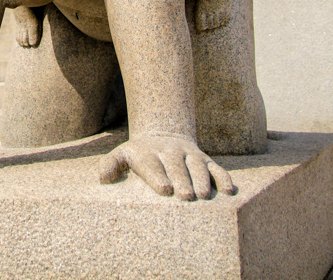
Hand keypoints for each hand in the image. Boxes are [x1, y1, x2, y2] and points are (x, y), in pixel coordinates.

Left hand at [100, 134, 234, 199]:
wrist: (163, 134)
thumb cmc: (139, 154)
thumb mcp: (122, 154)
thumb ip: (110, 164)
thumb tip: (103, 178)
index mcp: (148, 153)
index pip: (153, 165)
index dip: (158, 176)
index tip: (164, 189)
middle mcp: (170, 152)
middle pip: (177, 166)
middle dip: (182, 180)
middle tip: (185, 197)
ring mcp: (189, 155)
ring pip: (197, 166)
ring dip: (202, 179)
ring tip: (204, 195)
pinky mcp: (204, 159)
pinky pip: (216, 167)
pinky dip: (223, 177)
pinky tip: (229, 190)